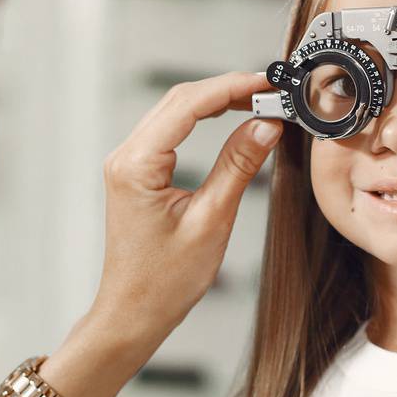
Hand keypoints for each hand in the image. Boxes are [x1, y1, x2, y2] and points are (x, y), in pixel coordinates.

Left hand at [85, 71, 281, 366]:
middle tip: (271, 89)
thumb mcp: (211, 221)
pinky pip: (170, 131)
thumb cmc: (164, 281)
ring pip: (175, 111)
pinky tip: (230, 118)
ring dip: (216, 101)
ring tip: (259, 100)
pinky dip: (202, 119)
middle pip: (179, 100)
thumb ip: (238, 166)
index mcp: (136, 166)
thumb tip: (265, 125)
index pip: (188, 105)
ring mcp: (128, 163)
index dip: (231, 88)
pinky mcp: (137, 173)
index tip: (267, 83)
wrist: (133, 313)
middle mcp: (126, 157)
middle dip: (226, 89)